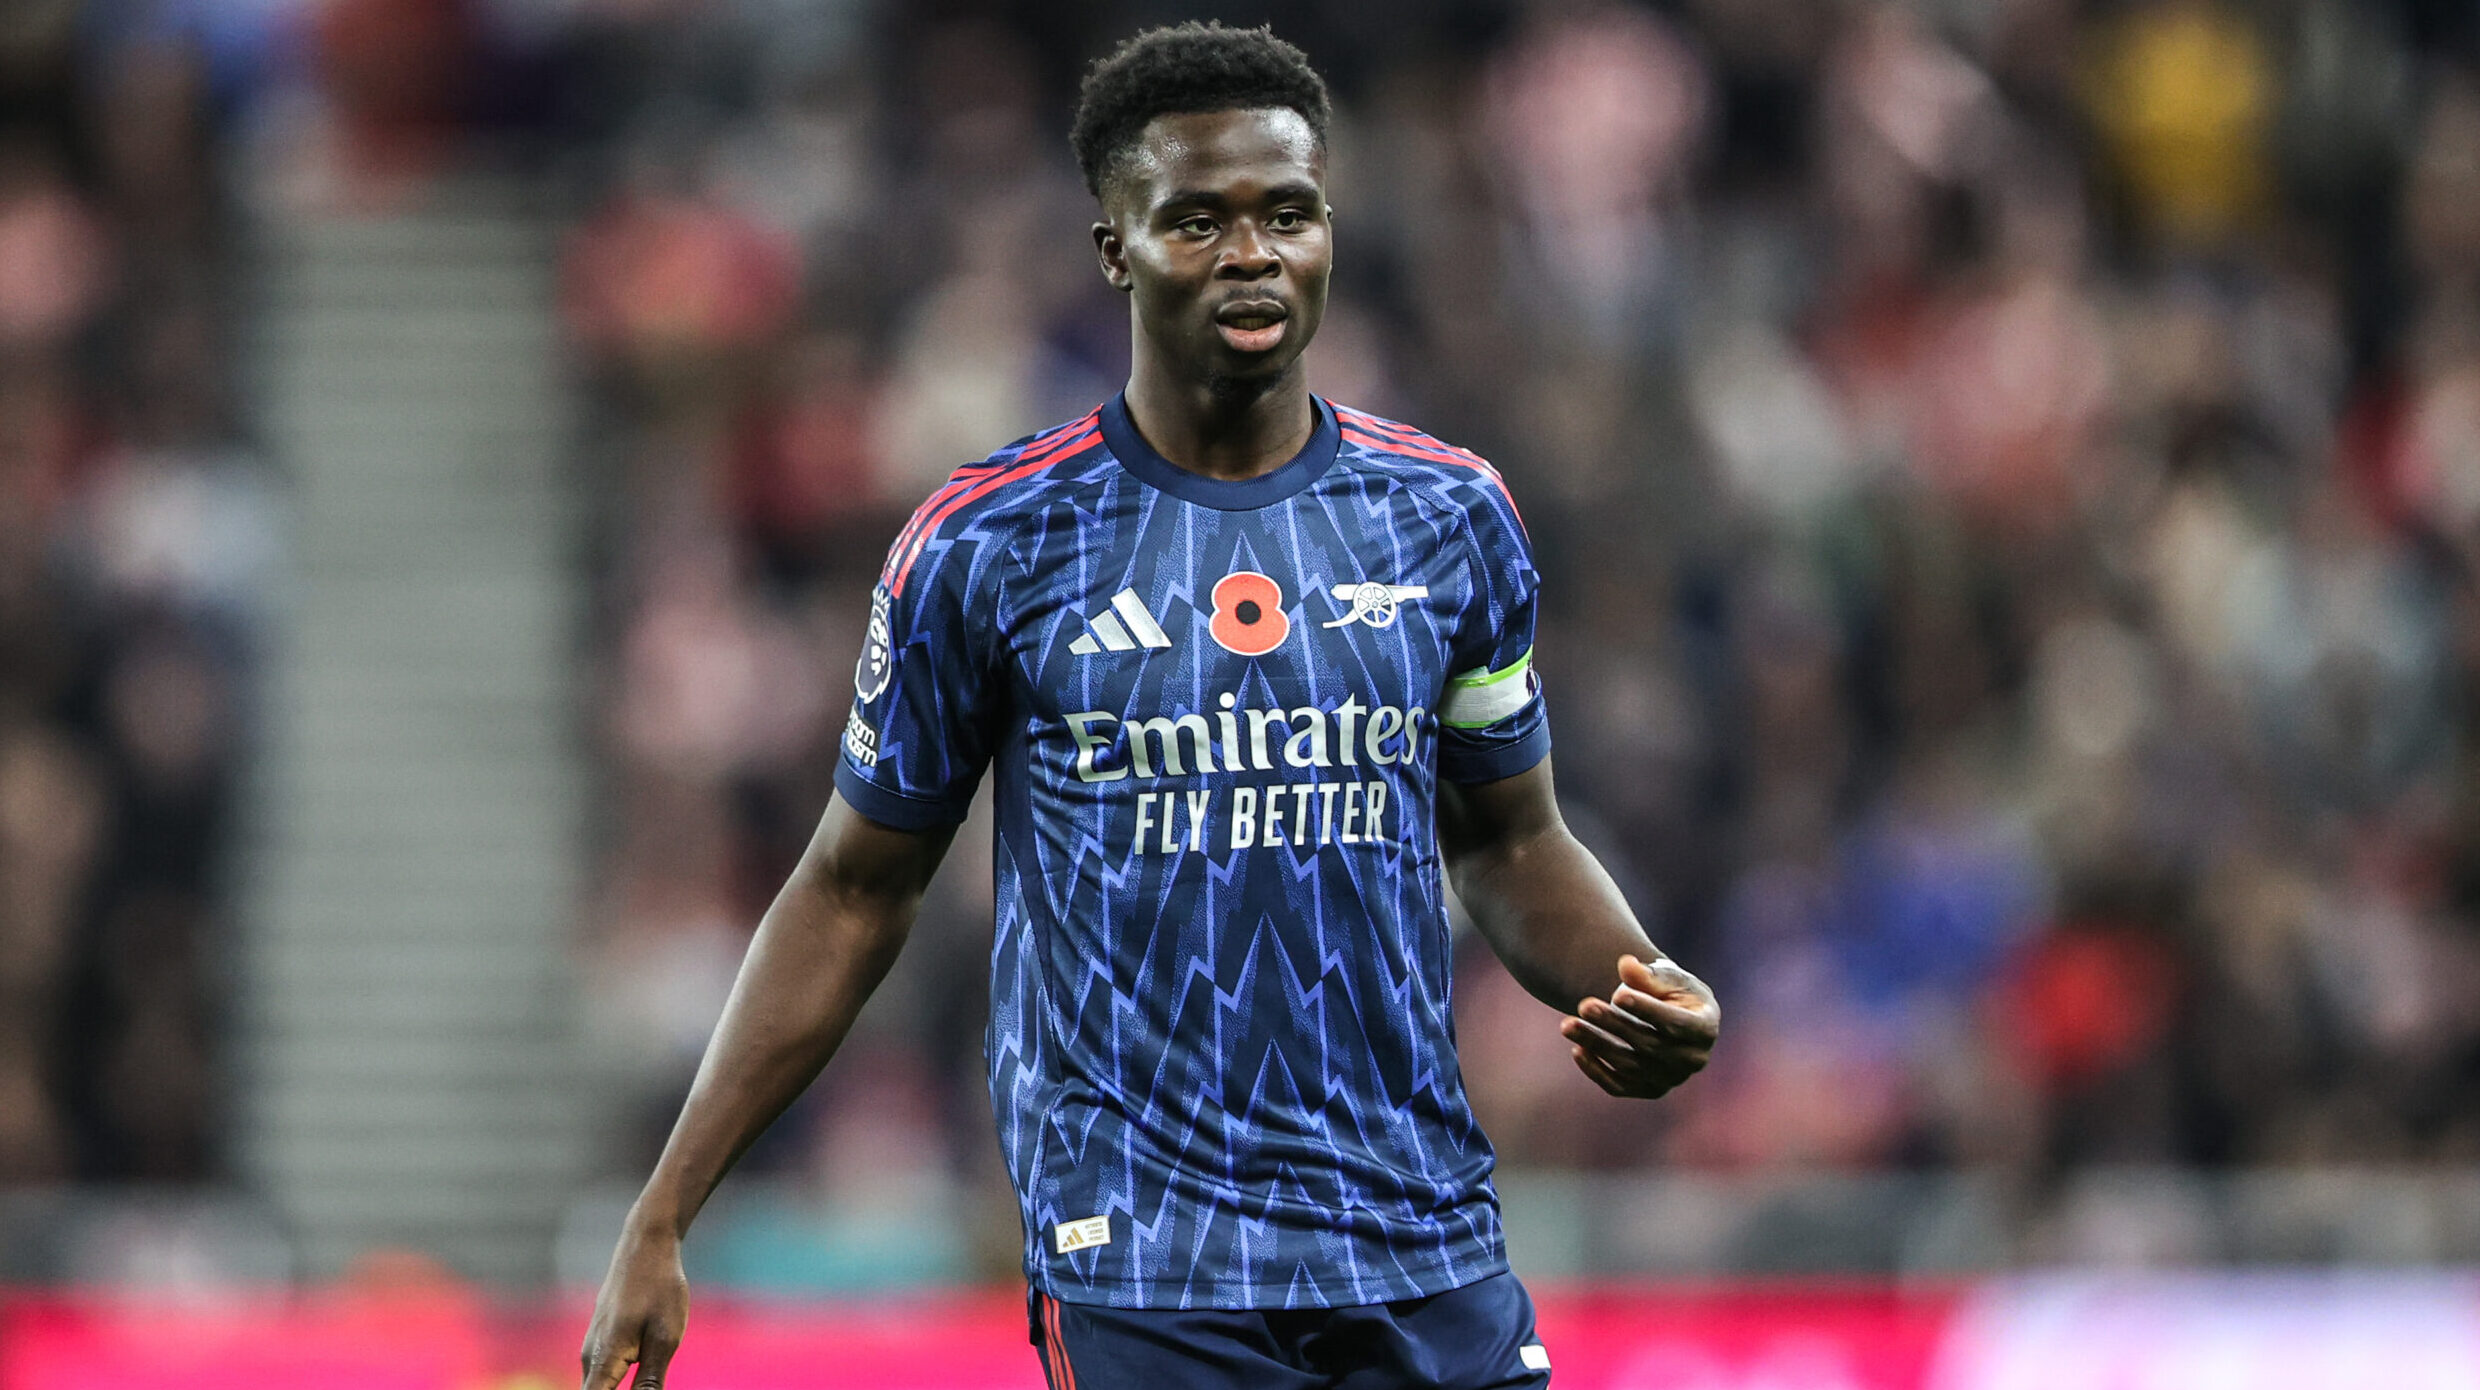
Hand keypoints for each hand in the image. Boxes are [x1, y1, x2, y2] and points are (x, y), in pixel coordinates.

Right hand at [580, 1222, 688, 1389]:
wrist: (645, 1246)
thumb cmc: (659, 1288)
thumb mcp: (665, 1337)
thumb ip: (650, 1381)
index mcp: (603, 1361)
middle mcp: (589, 1359)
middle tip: (645, 1387)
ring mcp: (592, 1351)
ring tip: (644, 1384)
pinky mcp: (602, 1344)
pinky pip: (602, 1378)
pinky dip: (612, 1389)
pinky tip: (635, 1387)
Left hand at [1560, 954, 1717, 1097]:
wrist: (1664, 1014)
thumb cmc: (1668, 991)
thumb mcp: (1666, 977)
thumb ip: (1648, 973)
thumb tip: (1626, 965)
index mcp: (1705, 1028)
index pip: (1676, 1024)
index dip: (1647, 1010)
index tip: (1617, 994)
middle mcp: (1693, 1059)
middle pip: (1649, 1045)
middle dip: (1614, 1024)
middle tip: (1584, 1005)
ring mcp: (1671, 1079)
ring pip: (1630, 1066)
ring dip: (1597, 1045)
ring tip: (1568, 1025)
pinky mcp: (1650, 1090)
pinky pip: (1620, 1087)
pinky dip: (1596, 1070)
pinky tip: (1576, 1049)